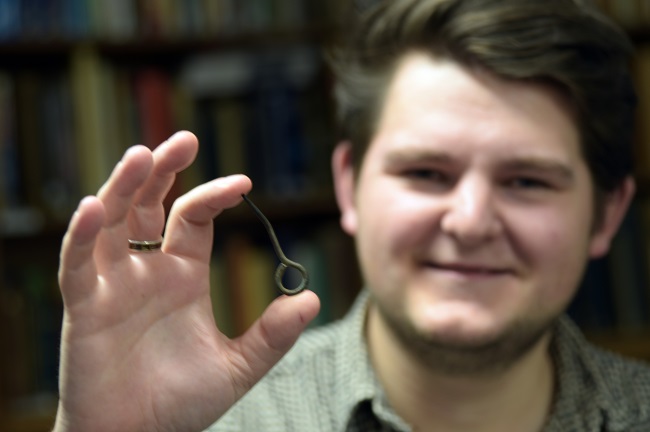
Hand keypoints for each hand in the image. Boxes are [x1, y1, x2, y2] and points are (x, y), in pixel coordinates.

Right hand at [53, 131, 319, 431]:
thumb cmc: (180, 402)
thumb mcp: (237, 367)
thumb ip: (273, 336)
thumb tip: (313, 298)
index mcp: (183, 274)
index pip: (195, 217)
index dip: (215, 195)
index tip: (245, 183)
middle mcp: (147, 269)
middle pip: (149, 205)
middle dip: (162, 171)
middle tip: (184, 140)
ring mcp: (113, 284)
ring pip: (112, 221)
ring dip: (122, 186)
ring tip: (141, 155)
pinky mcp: (84, 307)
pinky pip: (77, 264)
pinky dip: (82, 236)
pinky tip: (94, 208)